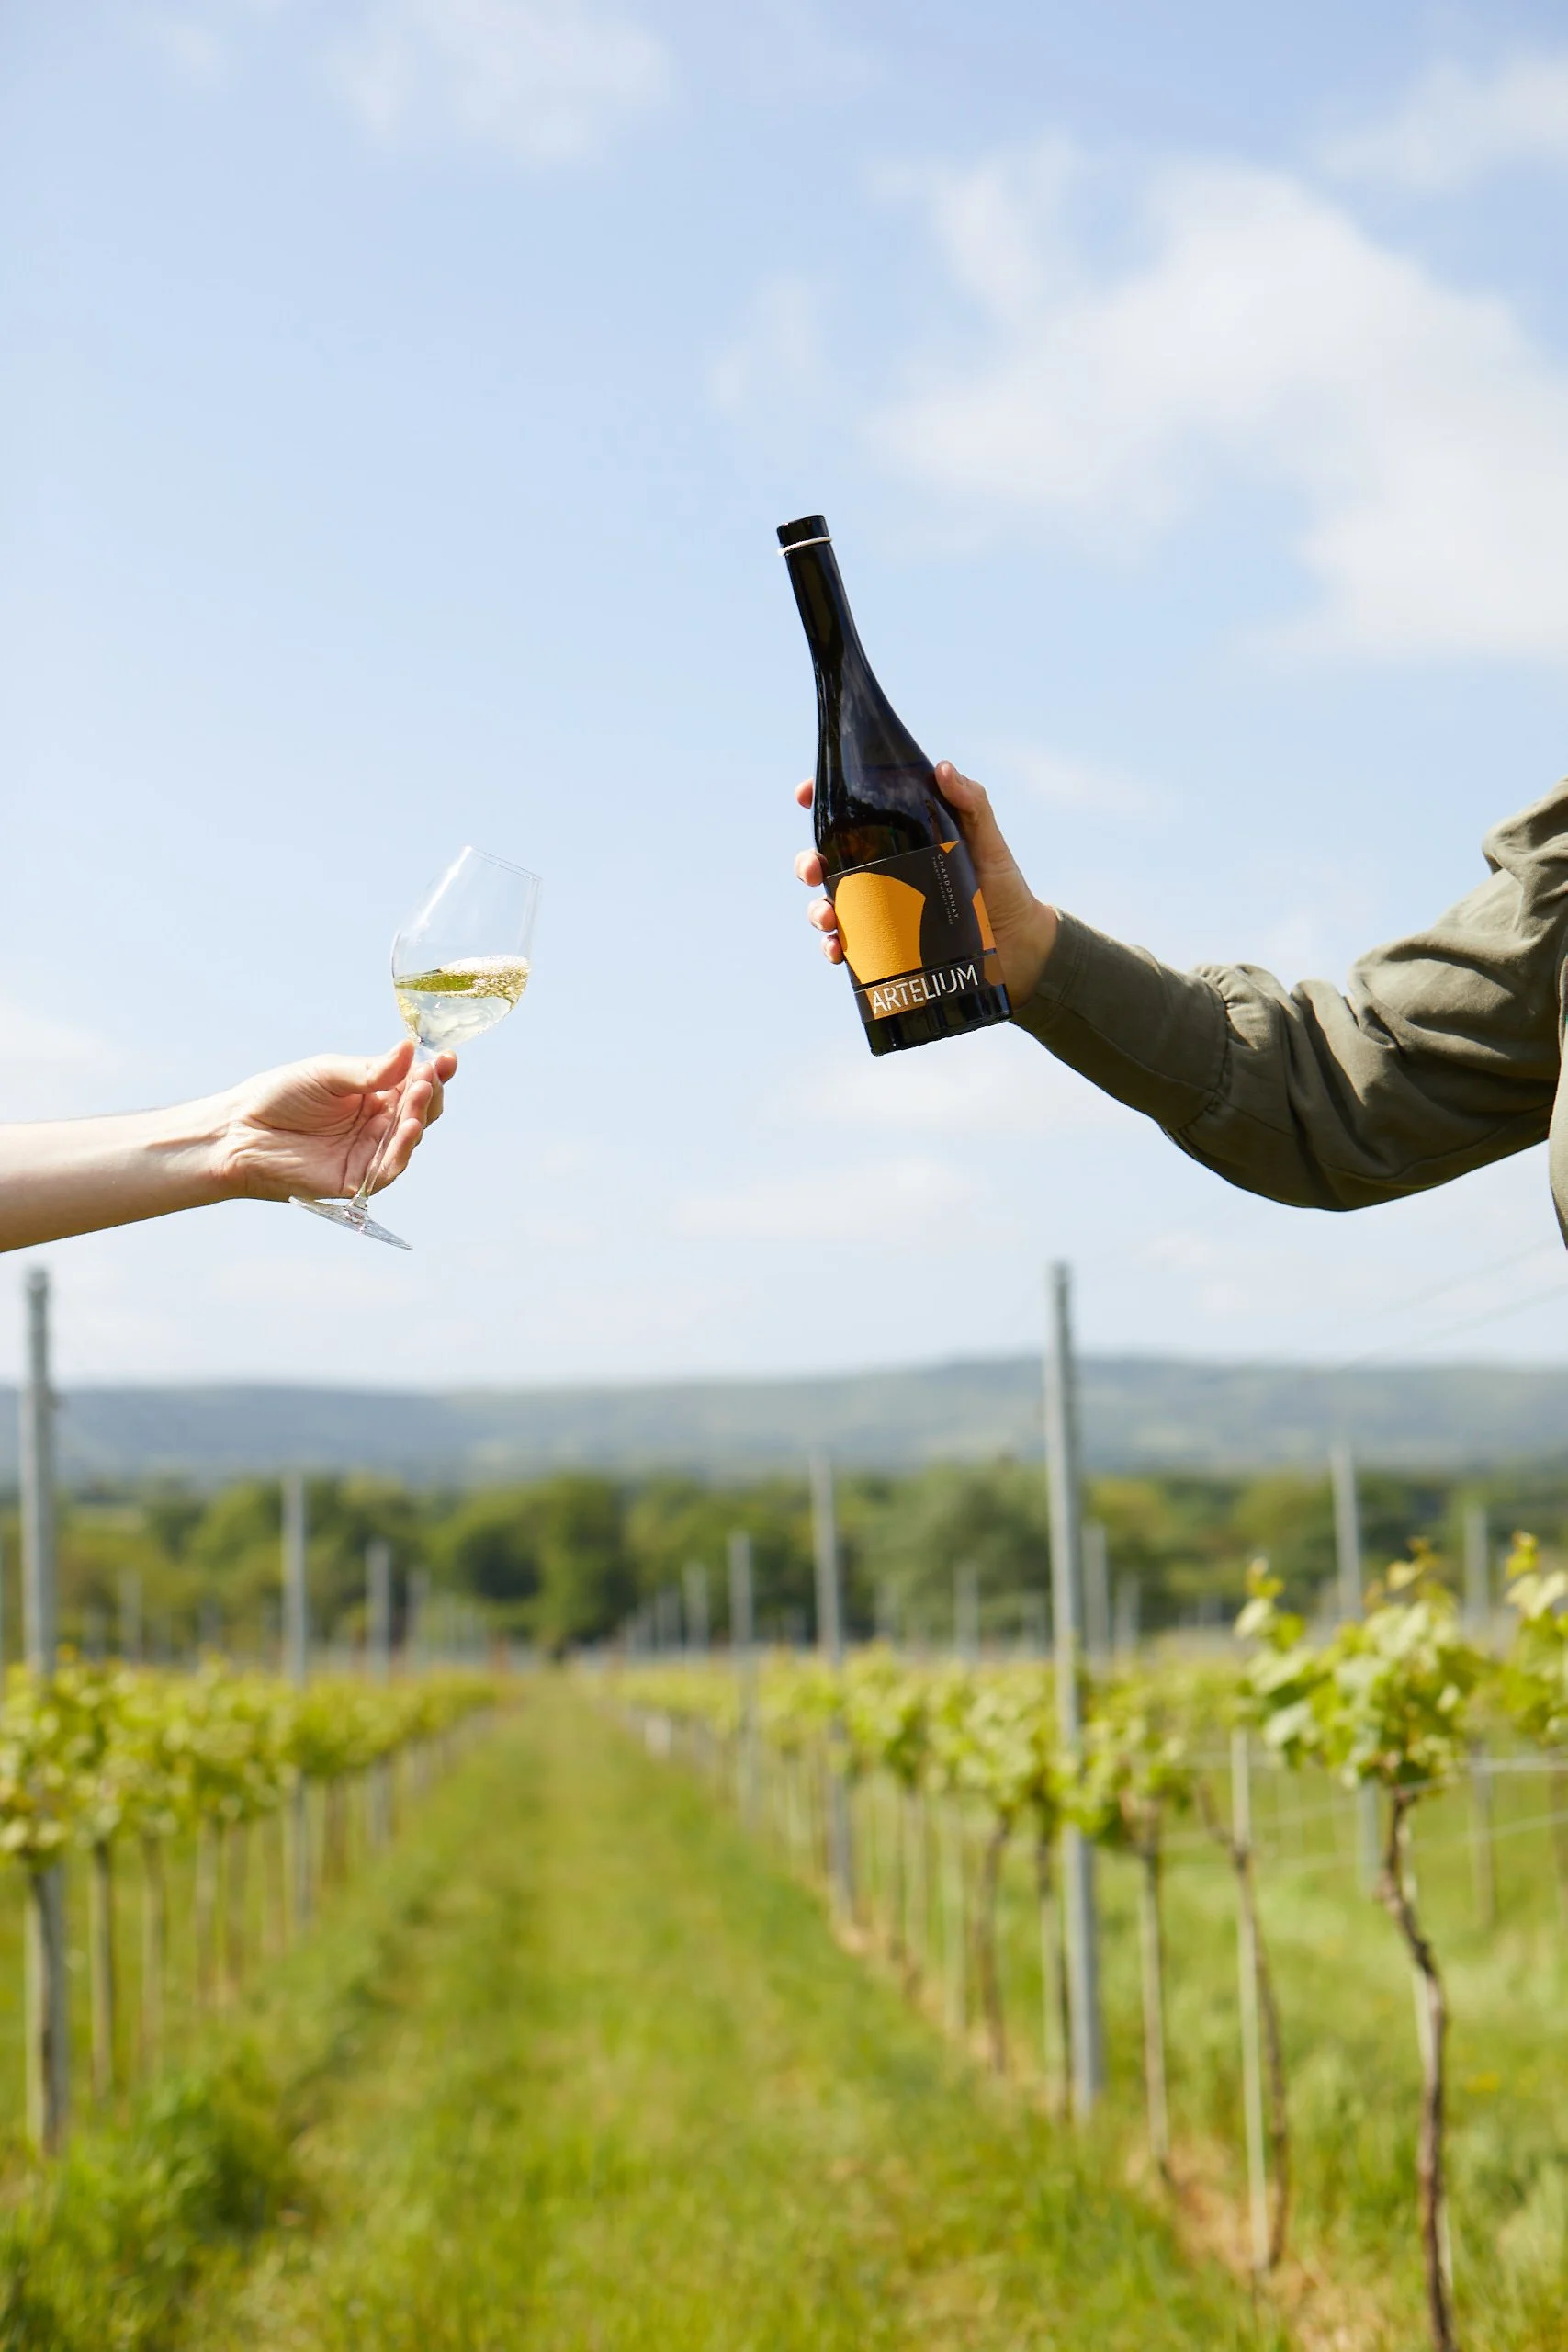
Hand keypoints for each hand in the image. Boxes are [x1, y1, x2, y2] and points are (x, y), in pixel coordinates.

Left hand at [215, 1041, 457, 1204]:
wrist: (239, 1132)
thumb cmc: (279, 1096)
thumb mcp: (328, 1073)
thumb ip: (370, 1070)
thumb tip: (410, 1050)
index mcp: (374, 1094)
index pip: (414, 1083)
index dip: (434, 1071)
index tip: (447, 1058)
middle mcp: (377, 1124)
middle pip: (420, 1111)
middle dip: (429, 1092)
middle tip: (429, 1075)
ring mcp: (369, 1152)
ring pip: (410, 1138)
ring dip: (420, 1115)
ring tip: (420, 1093)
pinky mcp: (357, 1179)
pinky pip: (389, 1168)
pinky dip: (403, 1149)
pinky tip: (409, 1126)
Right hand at [793, 762, 1058, 1003]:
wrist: (1019, 947)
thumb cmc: (1002, 886)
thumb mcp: (987, 839)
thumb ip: (971, 802)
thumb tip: (942, 768)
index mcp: (897, 840)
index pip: (851, 815)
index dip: (821, 800)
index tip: (804, 794)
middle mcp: (882, 874)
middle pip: (826, 861)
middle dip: (807, 862)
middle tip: (813, 868)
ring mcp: (879, 912)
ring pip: (828, 906)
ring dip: (816, 911)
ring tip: (828, 917)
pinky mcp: (884, 947)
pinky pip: (847, 948)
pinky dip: (833, 950)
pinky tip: (837, 951)